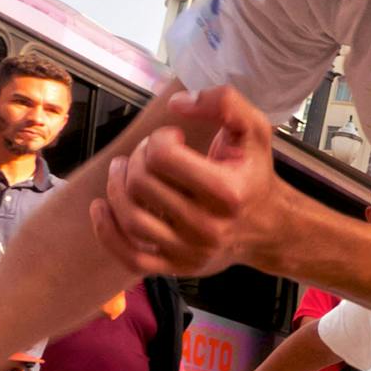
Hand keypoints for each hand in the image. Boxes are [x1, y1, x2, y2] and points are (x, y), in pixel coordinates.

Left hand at [90, 87, 286, 276]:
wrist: (270, 227)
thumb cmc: (255, 174)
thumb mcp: (254, 130)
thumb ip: (225, 103)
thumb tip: (178, 103)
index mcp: (227, 191)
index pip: (162, 157)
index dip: (158, 138)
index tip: (172, 138)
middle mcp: (208, 226)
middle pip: (141, 183)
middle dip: (137, 158)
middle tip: (149, 153)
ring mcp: (190, 251)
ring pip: (131, 217)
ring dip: (116, 187)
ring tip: (122, 170)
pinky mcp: (177, 267)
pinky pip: (129, 256)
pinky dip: (106, 231)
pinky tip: (100, 207)